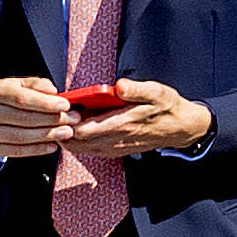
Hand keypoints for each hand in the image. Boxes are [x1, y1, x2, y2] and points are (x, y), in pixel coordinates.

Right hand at [0, 74, 77, 160]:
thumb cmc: (8, 97)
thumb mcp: (21, 84)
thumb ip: (37, 85)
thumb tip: (52, 91)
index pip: (21, 98)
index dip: (45, 103)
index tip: (65, 105)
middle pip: (23, 118)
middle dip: (52, 120)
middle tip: (72, 120)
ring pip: (20, 136)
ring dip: (47, 135)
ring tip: (67, 132)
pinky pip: (15, 151)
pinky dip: (36, 150)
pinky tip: (52, 146)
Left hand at [55, 78, 213, 158]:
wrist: (181, 128)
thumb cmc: (168, 108)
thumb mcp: (156, 91)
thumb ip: (136, 89)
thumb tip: (119, 86)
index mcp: (122, 124)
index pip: (84, 130)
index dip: (67, 122)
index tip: (59, 110)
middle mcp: (115, 140)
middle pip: (76, 142)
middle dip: (62, 130)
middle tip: (55, 114)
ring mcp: (114, 148)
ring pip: (80, 149)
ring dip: (67, 137)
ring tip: (62, 121)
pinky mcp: (115, 150)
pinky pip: (88, 150)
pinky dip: (77, 142)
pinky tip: (75, 129)